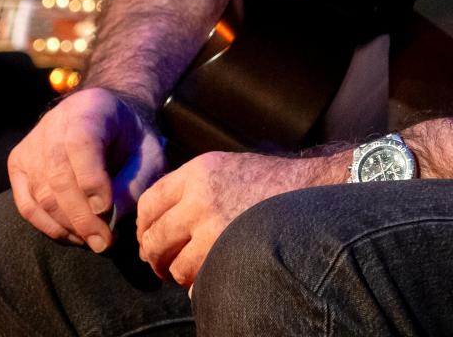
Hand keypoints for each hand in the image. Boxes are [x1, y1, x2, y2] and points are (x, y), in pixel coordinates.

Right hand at [8, 87, 165, 251]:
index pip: (80, 144)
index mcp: (89, 109)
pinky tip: (74, 235)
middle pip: (57, 175)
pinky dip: (49, 226)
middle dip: (81, 216)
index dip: (91, 180)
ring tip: (95, 240)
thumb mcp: (149, 153)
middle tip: (104, 242)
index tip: (106, 209)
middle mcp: (53, 123)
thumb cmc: (132, 139)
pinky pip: (27, 204)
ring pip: (41, 194)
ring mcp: (31, 144)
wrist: (105, 119)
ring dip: (68, 225)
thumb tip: (111, 218)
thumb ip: (135, 182)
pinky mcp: (18, 164)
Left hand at [135, 150, 345, 287]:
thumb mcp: (225, 166)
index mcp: (196, 172)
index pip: (149, 202)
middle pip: (154, 237)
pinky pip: (199, 281)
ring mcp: (214, 228)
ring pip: (176, 265)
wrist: (310, 190)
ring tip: (188, 272)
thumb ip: (191, 186)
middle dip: (153, 257)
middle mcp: (199, 198)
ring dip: (178, 273)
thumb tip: (158, 219)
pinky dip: (199, 286)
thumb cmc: (269, 181)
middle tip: (159, 265)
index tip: (146, 238)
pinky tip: (209, 278)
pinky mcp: (230, 253)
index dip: (142, 226)